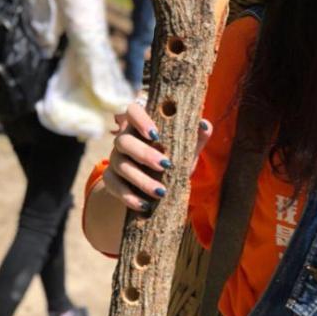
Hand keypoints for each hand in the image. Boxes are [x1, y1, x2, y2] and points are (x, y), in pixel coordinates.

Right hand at [101, 99, 212, 213]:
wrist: (155, 189)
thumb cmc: (173, 162)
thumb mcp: (185, 151)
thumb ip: (196, 137)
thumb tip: (205, 125)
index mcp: (141, 127)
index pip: (132, 110)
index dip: (140, 120)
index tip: (155, 134)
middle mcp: (124, 140)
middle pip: (123, 141)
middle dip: (144, 154)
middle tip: (165, 165)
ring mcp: (115, 160)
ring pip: (120, 166)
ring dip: (141, 179)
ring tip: (161, 191)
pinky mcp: (111, 180)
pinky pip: (114, 186)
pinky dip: (129, 197)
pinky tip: (144, 205)